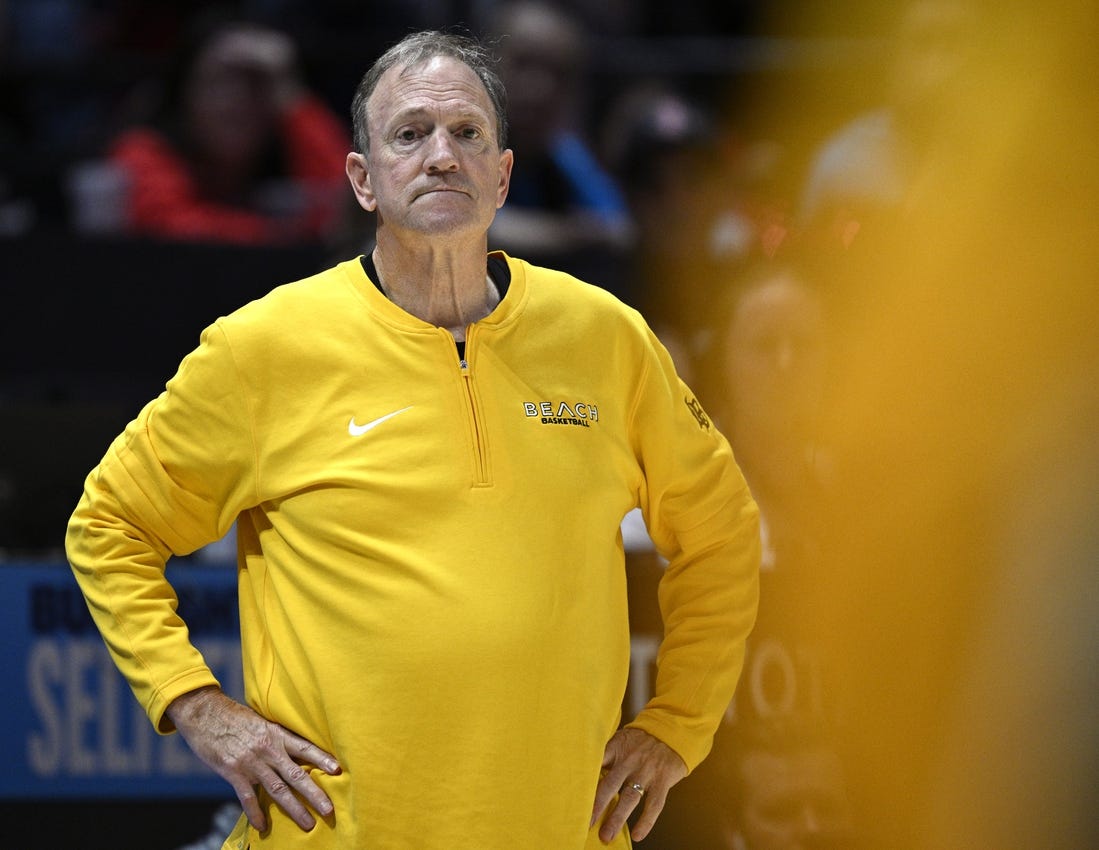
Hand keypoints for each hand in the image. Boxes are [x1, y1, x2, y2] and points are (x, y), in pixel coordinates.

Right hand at [165, 686, 340, 832]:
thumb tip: (291, 747)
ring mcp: (251, 762)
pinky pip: (248, 798)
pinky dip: (256, 813)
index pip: (305, 747)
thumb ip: (275, 735)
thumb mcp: (260, 720)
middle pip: (296, 774)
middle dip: (314, 793)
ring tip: (308, 823)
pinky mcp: (233, 772)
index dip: (322, 759)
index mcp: (276, 733)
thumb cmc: (234, 716)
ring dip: (294, 808)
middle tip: (329, 809)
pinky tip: (263, 826)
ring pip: (277, 789)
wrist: (205, 713)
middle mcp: (267, 749)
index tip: (338, 770)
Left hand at [591, 727, 687, 843]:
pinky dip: (646, 821)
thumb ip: (606, 755)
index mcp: (616, 749)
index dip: (584, 780)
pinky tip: (637, 835)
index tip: (572, 796)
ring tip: (606, 836)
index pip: (596, 764)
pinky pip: (654, 804)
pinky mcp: (662, 781)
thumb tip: (584, 771)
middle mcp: (630, 761)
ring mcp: (646, 772)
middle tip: (585, 824)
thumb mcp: (621, 739)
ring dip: (617, 818)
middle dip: (597, 806)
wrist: (671, 730)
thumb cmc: (640, 740)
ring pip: (630, 798)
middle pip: (610, 785)